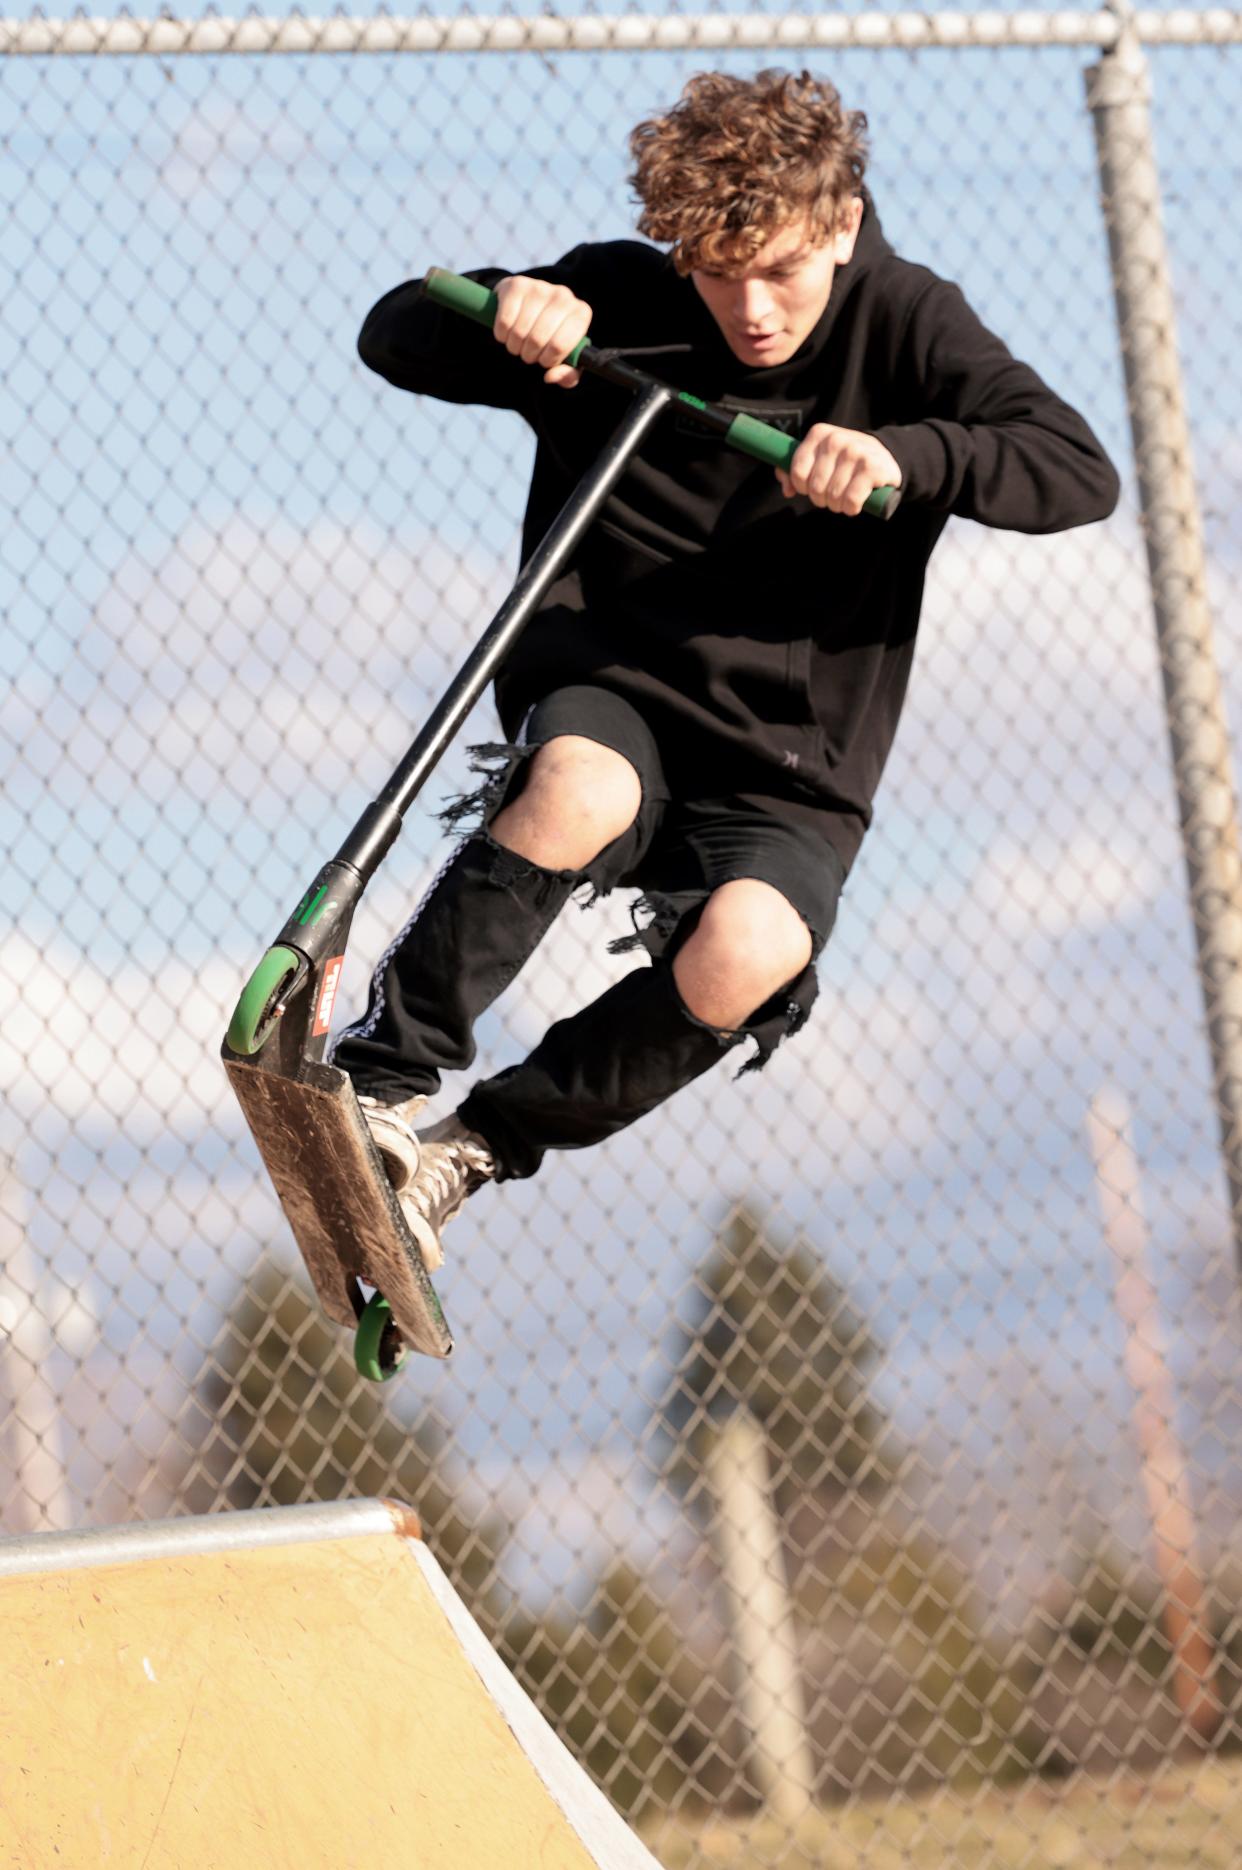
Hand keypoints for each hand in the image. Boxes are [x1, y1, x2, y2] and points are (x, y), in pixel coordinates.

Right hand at [493, 276, 591, 387]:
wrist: (529, 306)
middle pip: (538, 339)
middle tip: (528, 354)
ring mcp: (540, 287)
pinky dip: (502, 334)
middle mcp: (563, 295)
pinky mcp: (517, 284)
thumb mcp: (564, 360)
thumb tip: (551, 376)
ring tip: (518, 344)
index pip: (560, 345)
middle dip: (529, 355)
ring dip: (514, 346)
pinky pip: (505, 321)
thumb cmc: (551, 338)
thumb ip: (567, 376)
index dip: (548, 360)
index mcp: (581, 314)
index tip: (544, 361)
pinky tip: (507, 333)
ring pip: (520, 331)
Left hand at [775, 423, 901, 515]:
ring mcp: (856, 452)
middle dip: (822, 499)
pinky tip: (855, 503)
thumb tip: (788, 490)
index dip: (803, 487)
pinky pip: (850, 500)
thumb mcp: (818, 458)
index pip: (797, 473)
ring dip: (837, 505)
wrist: (883, 457)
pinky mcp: (872, 468)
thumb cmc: (843, 462)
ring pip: (833, 496)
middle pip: (815, 488)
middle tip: (832, 494)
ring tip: (844, 497)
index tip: (812, 486)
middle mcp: (836, 439)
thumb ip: (793, 471)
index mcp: (819, 433)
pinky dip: (851, 508)